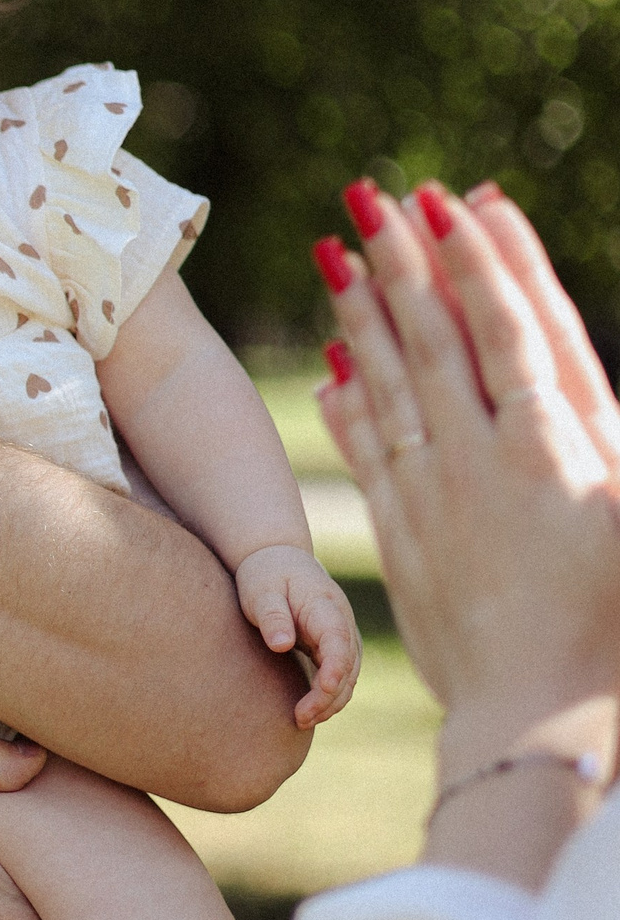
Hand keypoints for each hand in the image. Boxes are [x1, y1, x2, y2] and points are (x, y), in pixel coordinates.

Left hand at [234, 545, 360, 728]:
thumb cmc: (267, 575)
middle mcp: (341, 623)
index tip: (325, 688)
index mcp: (325, 605)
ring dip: (331, 702)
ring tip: (301, 720)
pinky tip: (309, 713)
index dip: (336, 667)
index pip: (339, 640)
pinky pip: (340, 677)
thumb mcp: (261, 590)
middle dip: (329, 696)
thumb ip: (272, 616)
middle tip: (300, 718)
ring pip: (348, 677)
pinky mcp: (333, 648)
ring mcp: (342, 637)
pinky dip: (329, 697)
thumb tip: (282, 645)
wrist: (278, 561)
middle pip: (348, 666)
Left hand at [317, 181, 619, 771]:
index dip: (480, 261)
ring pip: (389, 387)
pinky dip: (349, 409)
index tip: (453, 200)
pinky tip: (329, 374)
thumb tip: (554, 356)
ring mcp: (435, 500)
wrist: (545, 724)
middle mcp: (484, 462)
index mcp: (554, 447)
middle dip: (403, 263)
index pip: (509, 329)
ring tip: (333, 253)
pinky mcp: (405, 544)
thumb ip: (600, 414)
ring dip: (361, 317)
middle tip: (370, 195)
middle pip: (435, 341)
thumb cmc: (619, 622)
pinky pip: (369, 458)